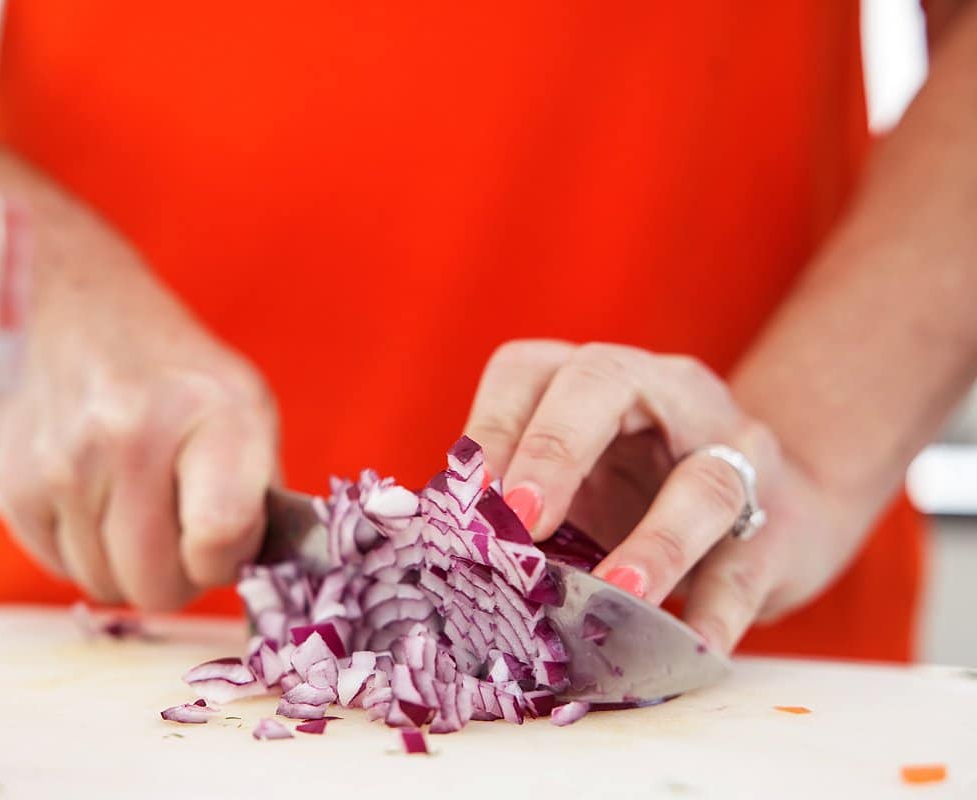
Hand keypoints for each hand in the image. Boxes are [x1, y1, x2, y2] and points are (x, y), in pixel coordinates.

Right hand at [0, 227, 277, 610]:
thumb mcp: (249, 412)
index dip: (226, 558)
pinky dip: (82, 548)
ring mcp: (62, 461)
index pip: (219, 538)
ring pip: (104, 584)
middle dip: (176, 571)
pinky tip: (94, 495)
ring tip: (135, 498)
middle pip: (156, 584)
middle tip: (180, 526)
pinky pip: (59, 567)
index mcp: (211, 413)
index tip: (224, 535)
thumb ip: (262, 500)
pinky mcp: (14, 483)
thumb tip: (254, 581)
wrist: (88, 314)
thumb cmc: (183, 379)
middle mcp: (129, 434)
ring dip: (125, 559)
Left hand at [464, 341, 864, 652]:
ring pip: (701, 483)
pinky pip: (746, 567)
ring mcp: (733, 453)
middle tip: (519, 518)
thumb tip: (439, 543)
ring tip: (615, 596)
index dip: (492, 426)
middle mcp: (666, 394)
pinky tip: (688, 648)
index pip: (531, 370)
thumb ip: (520, 495)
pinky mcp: (779, 525)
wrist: (784, 505)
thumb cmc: (648, 489)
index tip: (466, 499)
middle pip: (608, 382)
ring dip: (655, 544)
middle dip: (555, 448)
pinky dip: (716, 613)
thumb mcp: (583, 475)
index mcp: (600, 380)